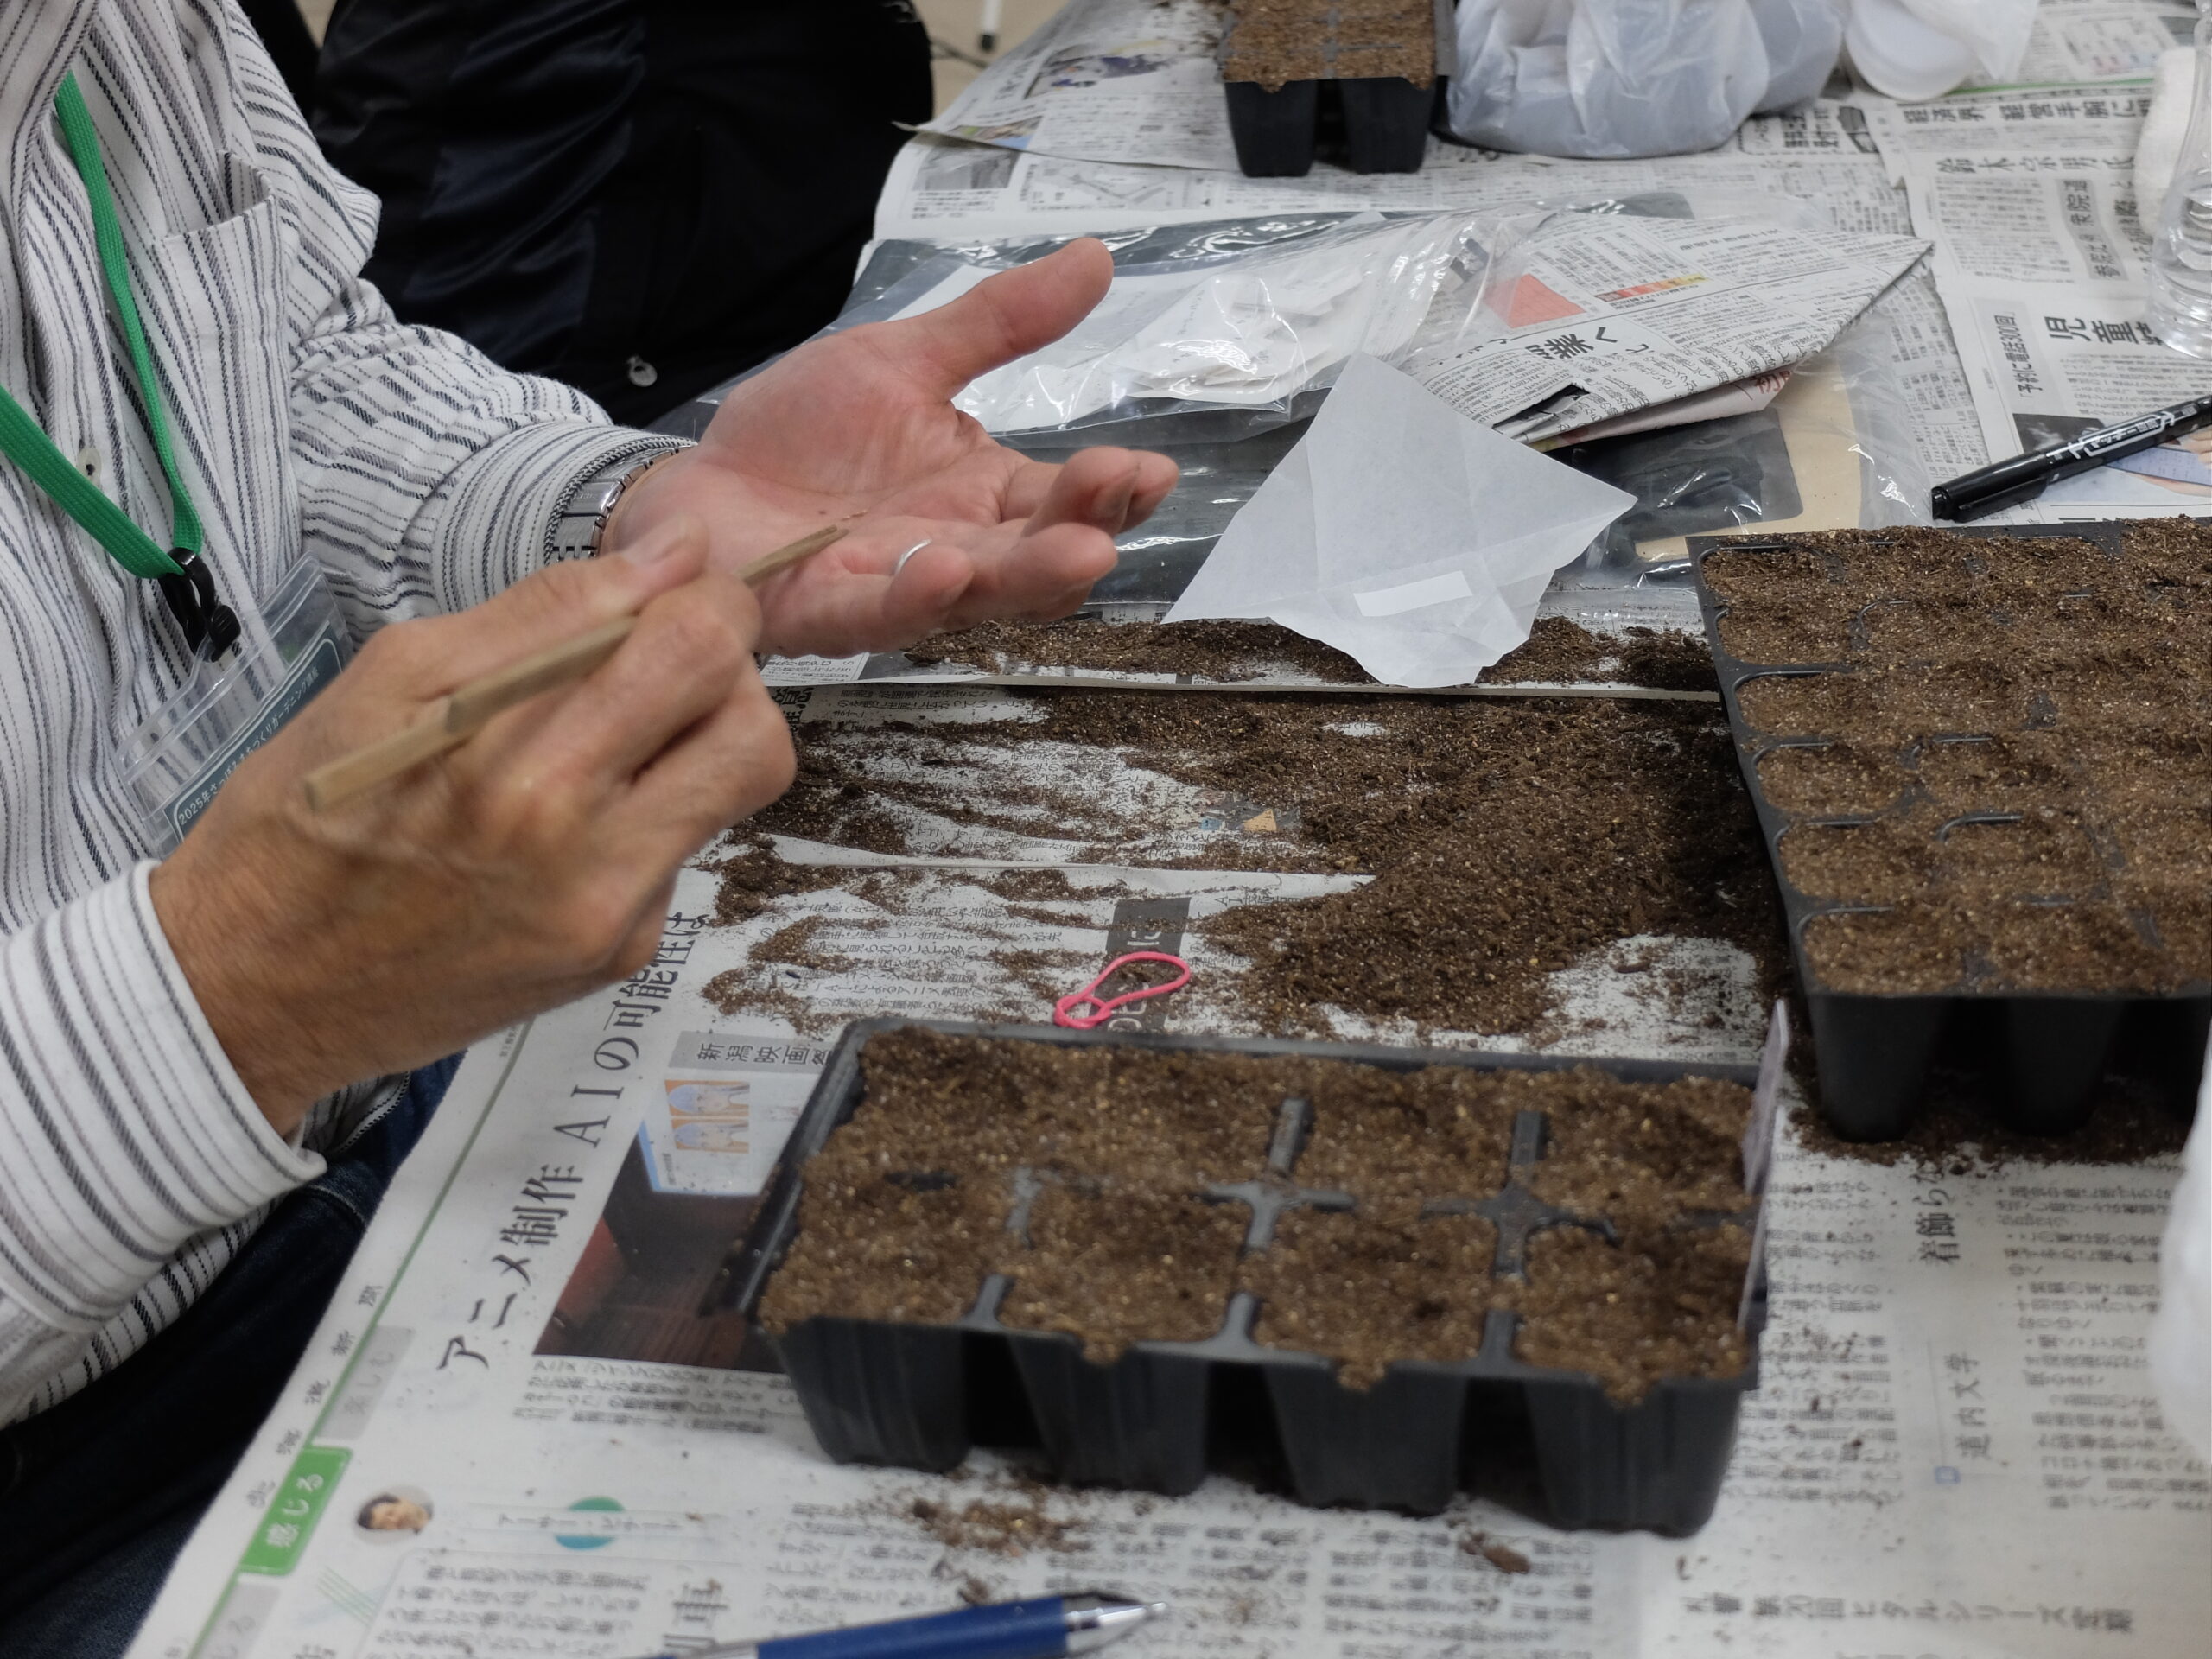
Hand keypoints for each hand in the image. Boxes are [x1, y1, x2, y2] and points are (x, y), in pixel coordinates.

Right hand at [150, 521, 792, 1133]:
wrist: (256, 986)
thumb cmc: (306, 816)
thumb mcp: (394, 676)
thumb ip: (546, 611)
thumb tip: (670, 554)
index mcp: (517, 762)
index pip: (697, 649)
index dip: (705, 599)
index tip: (671, 589)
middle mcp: (582, 848)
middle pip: (753, 727)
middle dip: (726, 669)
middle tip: (661, 655)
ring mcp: (612, 913)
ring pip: (738, 789)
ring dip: (702, 736)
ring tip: (618, 729)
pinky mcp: (619, 954)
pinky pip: (682, 850)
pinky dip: (649, 811)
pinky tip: (570, 817)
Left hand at [603, 239, 1179, 658]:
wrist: (700, 483)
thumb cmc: (804, 435)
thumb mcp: (905, 358)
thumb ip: (997, 322)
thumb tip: (1094, 258)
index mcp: (984, 496)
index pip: (1065, 500)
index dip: (1115, 491)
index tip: (1155, 468)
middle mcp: (956, 551)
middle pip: (1036, 557)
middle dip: (1083, 530)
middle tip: (1117, 499)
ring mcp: (894, 586)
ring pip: (976, 596)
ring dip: (1027, 578)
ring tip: (1077, 554)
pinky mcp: (824, 611)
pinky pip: (876, 615)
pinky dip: (913, 599)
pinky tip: (946, 568)